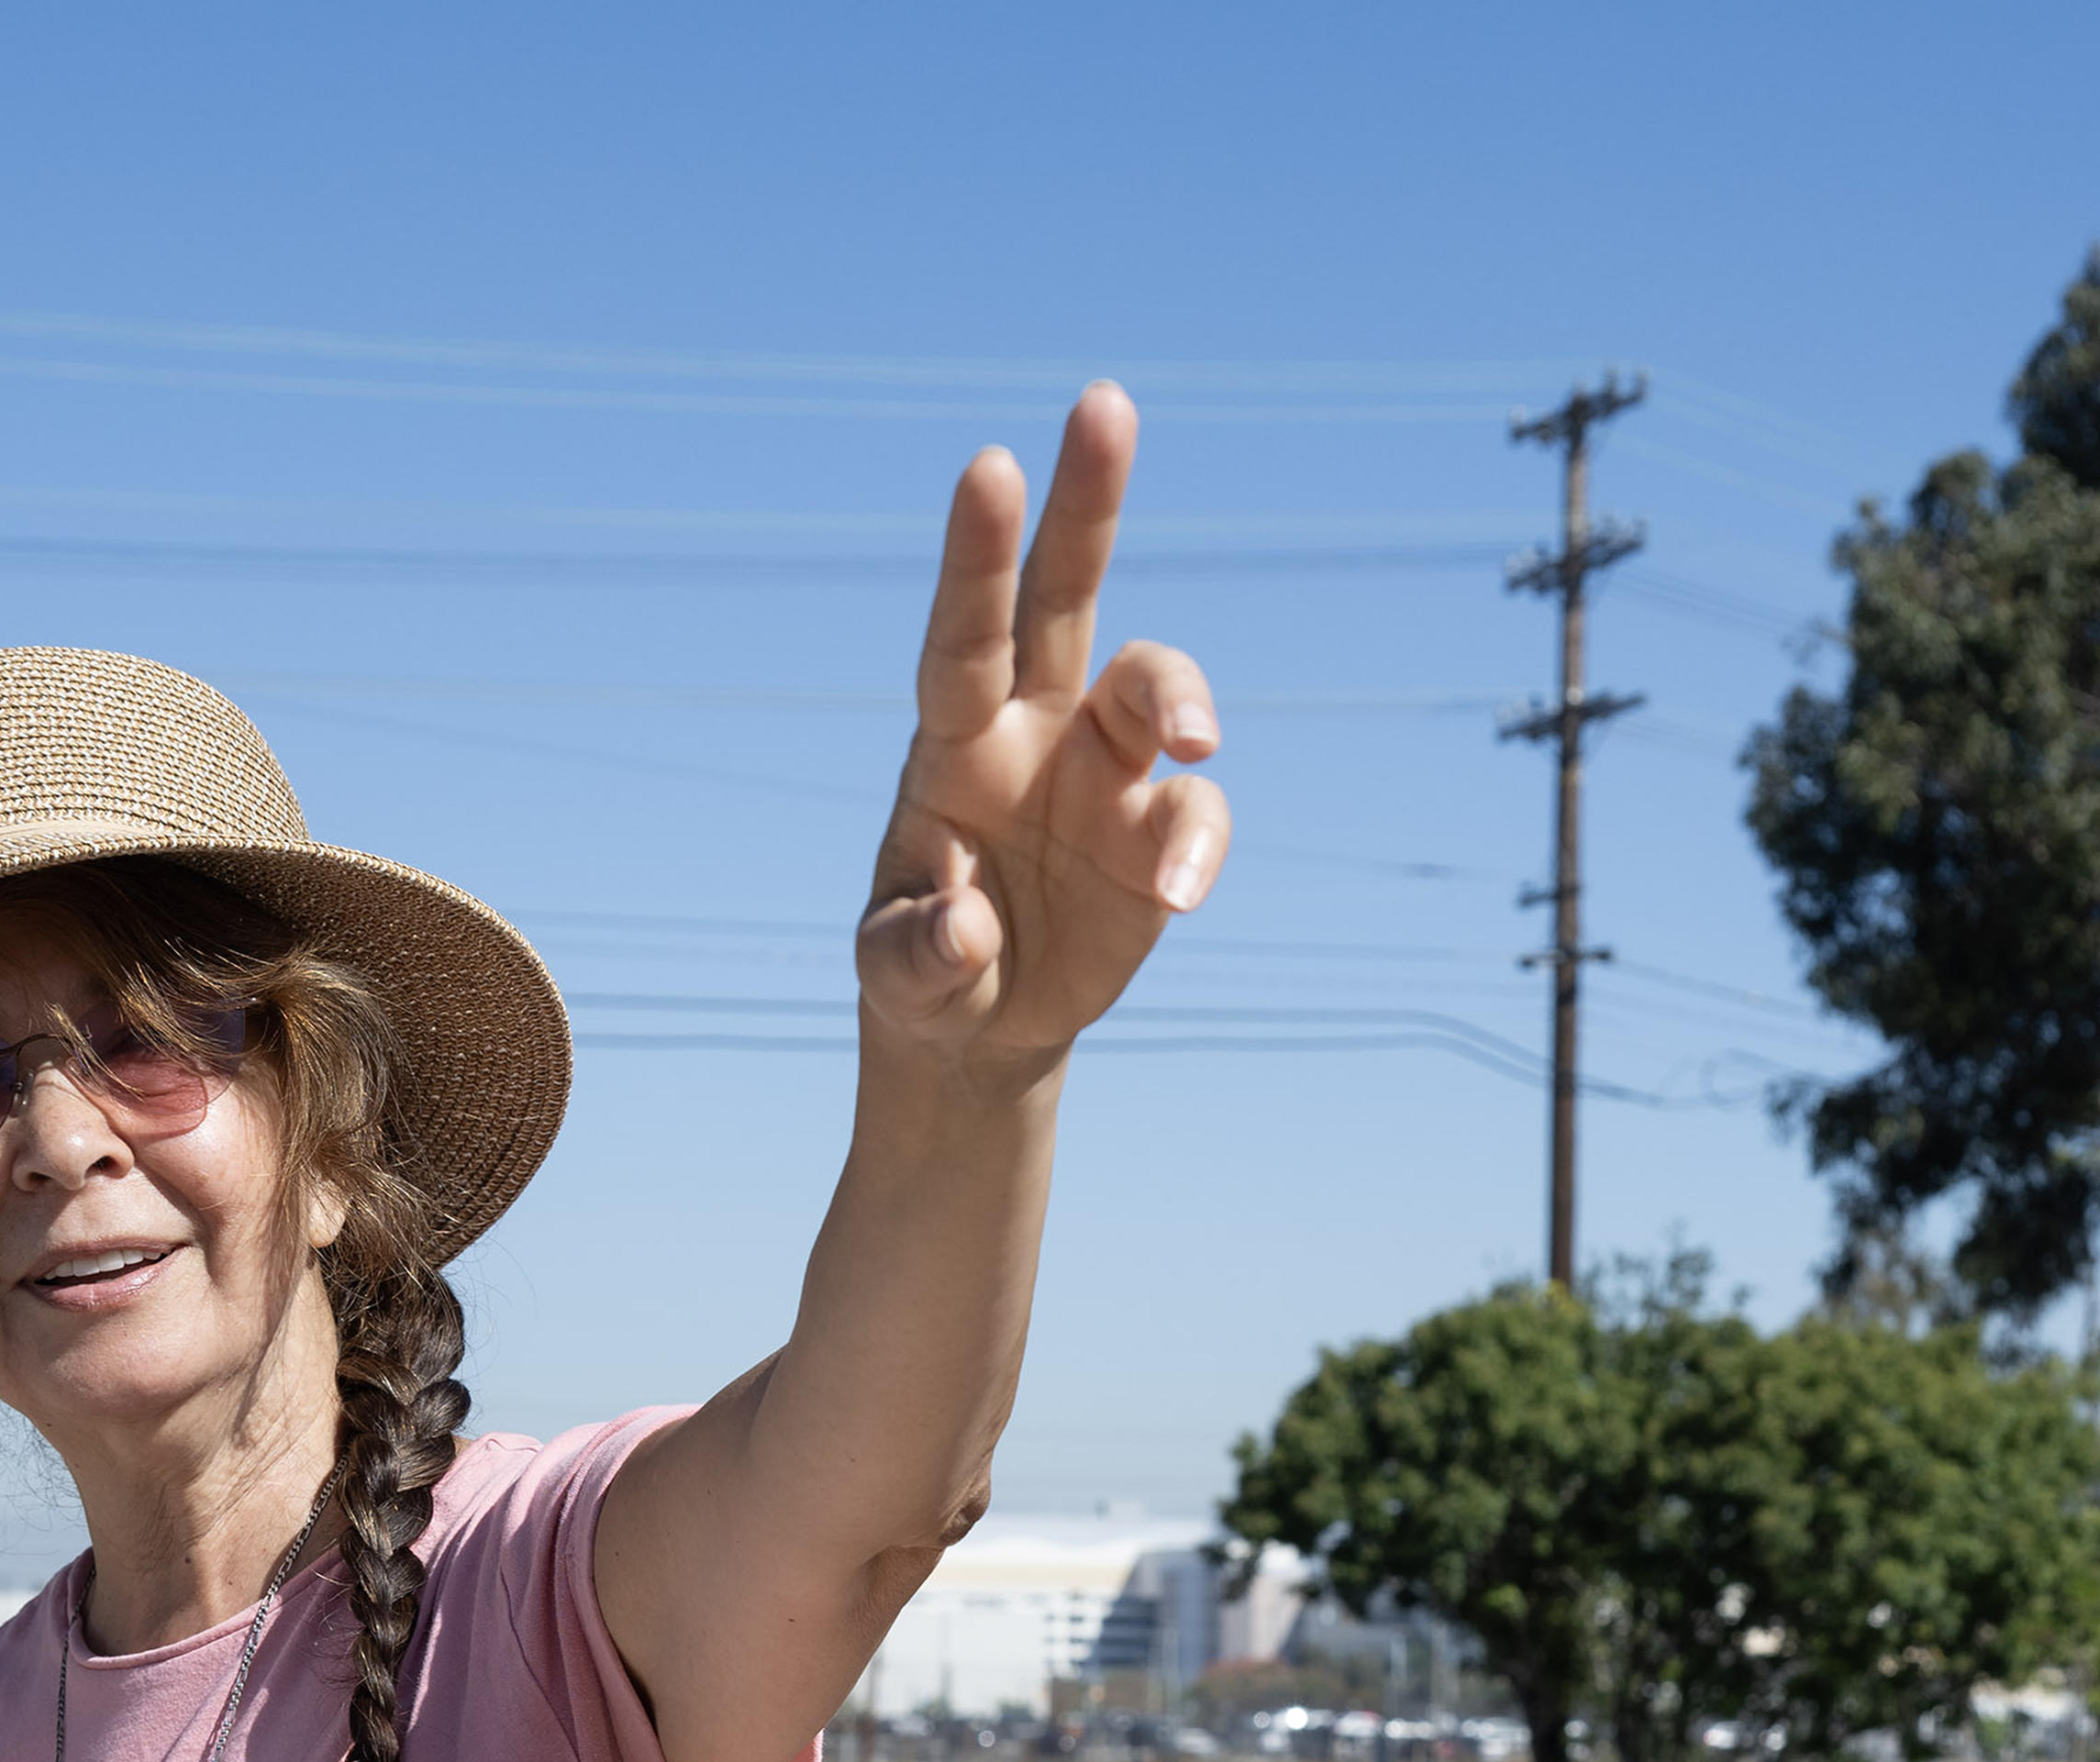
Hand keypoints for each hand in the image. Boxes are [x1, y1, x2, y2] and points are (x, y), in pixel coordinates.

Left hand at [858, 382, 1229, 1068]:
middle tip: (1105, 400)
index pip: (964, 634)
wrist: (984, 1024)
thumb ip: (917, 953)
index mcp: (954, 740)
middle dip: (1087, 498)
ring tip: (1194, 746)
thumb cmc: (922, 974)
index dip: (976, 554)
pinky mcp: (1159, 833)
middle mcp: (1034, 727)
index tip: (992, 465)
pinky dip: (1200, 844)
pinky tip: (1180, 898)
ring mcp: (1104, 773)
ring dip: (1180, 695)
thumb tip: (963, 924)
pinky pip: (1197, 813)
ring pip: (1156, 683)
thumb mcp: (898, 978)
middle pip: (1065, 593)